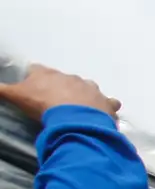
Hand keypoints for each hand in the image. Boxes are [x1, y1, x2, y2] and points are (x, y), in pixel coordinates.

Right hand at [0, 65, 120, 119]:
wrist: (74, 118)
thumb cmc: (43, 105)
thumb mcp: (16, 96)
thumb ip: (2, 90)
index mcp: (48, 75)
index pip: (36, 69)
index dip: (33, 76)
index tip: (31, 83)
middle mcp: (71, 78)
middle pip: (64, 79)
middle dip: (61, 88)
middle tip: (56, 101)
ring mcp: (91, 89)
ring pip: (89, 88)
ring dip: (85, 96)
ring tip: (81, 107)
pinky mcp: (105, 103)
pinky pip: (110, 103)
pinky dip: (108, 107)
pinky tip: (105, 114)